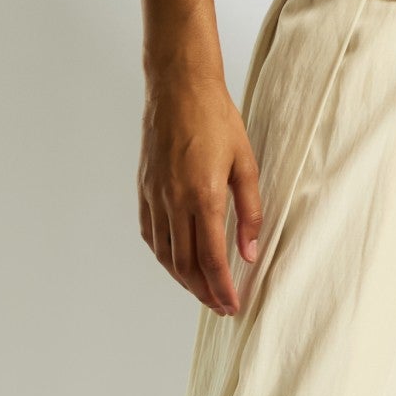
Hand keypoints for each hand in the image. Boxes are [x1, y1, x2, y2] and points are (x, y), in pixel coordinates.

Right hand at [138, 72, 261, 315]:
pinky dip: (165, 256)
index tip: (233, 306)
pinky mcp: (144, 188)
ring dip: (183, 279)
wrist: (178, 88)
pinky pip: (152, 234)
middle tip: (221, 307)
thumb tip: (250, 254)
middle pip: (186, 264)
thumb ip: (251, 212)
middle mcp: (173, 201)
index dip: (222, 289)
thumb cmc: (217, 120)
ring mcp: (154, 196)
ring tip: (203, 291)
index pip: (211, 259)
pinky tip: (178, 263)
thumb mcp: (246, 164)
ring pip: (165, 254)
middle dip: (204, 292)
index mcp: (203, 196)